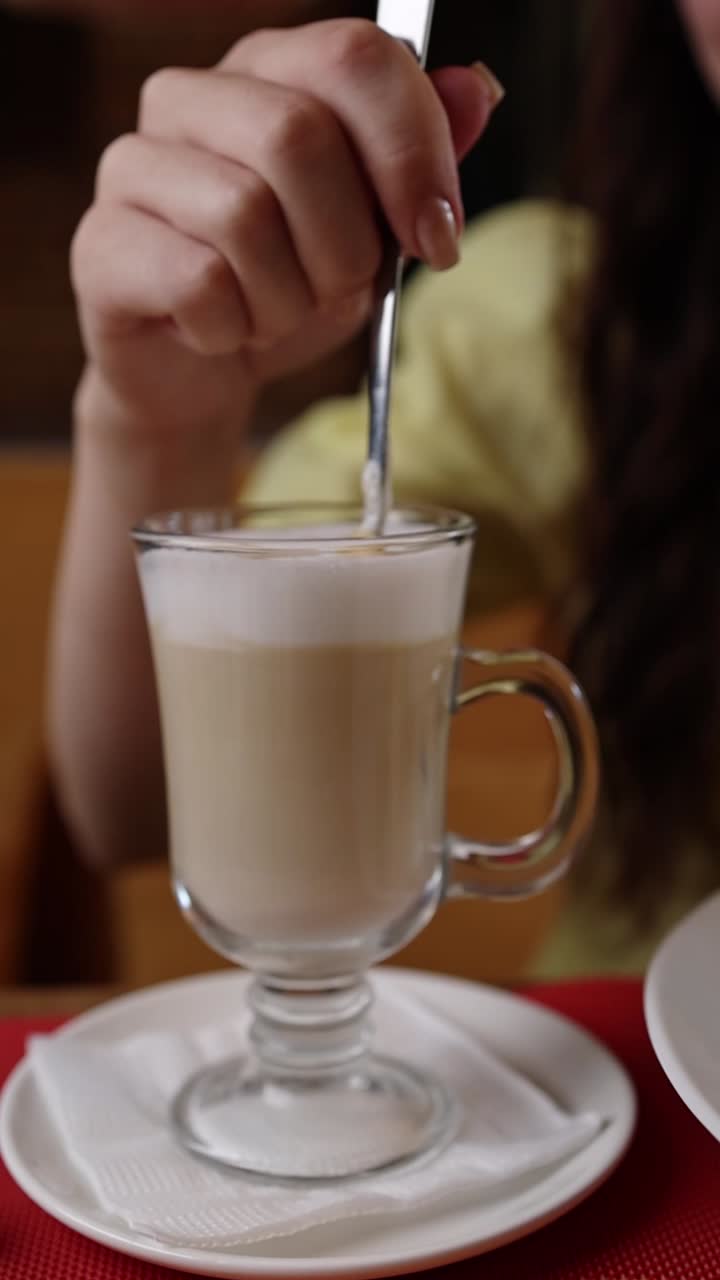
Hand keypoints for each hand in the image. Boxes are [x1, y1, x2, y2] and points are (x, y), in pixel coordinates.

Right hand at [71, 20, 500, 438]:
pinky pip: (199, 283)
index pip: (353, 55)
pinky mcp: (102, 244)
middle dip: (346, 242)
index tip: (437, 237)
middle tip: (342, 288)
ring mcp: (133, 166)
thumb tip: (475, 89)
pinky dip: (236, 329)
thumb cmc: (288, 285)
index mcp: (269, 71)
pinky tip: (225, 331)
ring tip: (277, 312)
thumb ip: (421, 159)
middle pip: (297, 135)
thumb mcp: (375, 229)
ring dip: (290, 296)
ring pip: (244, 213)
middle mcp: (190, 98)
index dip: (411, 150)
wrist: (205, 371)